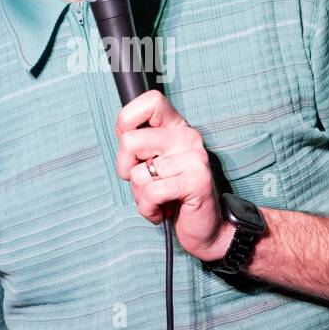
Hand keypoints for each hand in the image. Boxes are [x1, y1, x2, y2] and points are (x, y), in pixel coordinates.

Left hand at [114, 89, 232, 262]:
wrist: (206, 228)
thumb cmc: (172, 196)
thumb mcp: (153, 164)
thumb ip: (139, 146)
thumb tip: (122, 135)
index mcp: (176, 127)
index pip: (150, 100)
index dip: (127, 121)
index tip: (132, 148)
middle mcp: (187, 136)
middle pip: (129, 141)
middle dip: (125, 169)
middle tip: (144, 183)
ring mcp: (194, 157)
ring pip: (138, 173)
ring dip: (140, 196)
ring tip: (157, 200)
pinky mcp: (197, 181)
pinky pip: (152, 193)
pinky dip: (148, 209)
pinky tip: (162, 212)